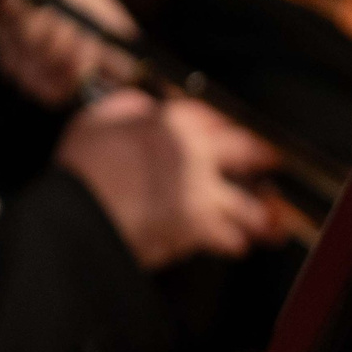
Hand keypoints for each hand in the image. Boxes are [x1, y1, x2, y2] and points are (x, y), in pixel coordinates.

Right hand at [56, 89, 281, 268]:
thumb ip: (127, 108)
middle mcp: (195, 154)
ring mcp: (201, 192)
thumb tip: (143, 106)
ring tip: (271, 220)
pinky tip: (238, 245)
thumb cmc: (82, 171)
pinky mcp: (198, 228)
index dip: (226, 125)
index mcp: (172, 124)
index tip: (234, 130)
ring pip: (249, 203)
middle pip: (246, 150)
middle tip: (271, 160)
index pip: (213, 116)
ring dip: (262, 214)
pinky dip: (234, 243)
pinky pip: (229, 238)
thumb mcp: (96, 120)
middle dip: (263, 156)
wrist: (80, 215)